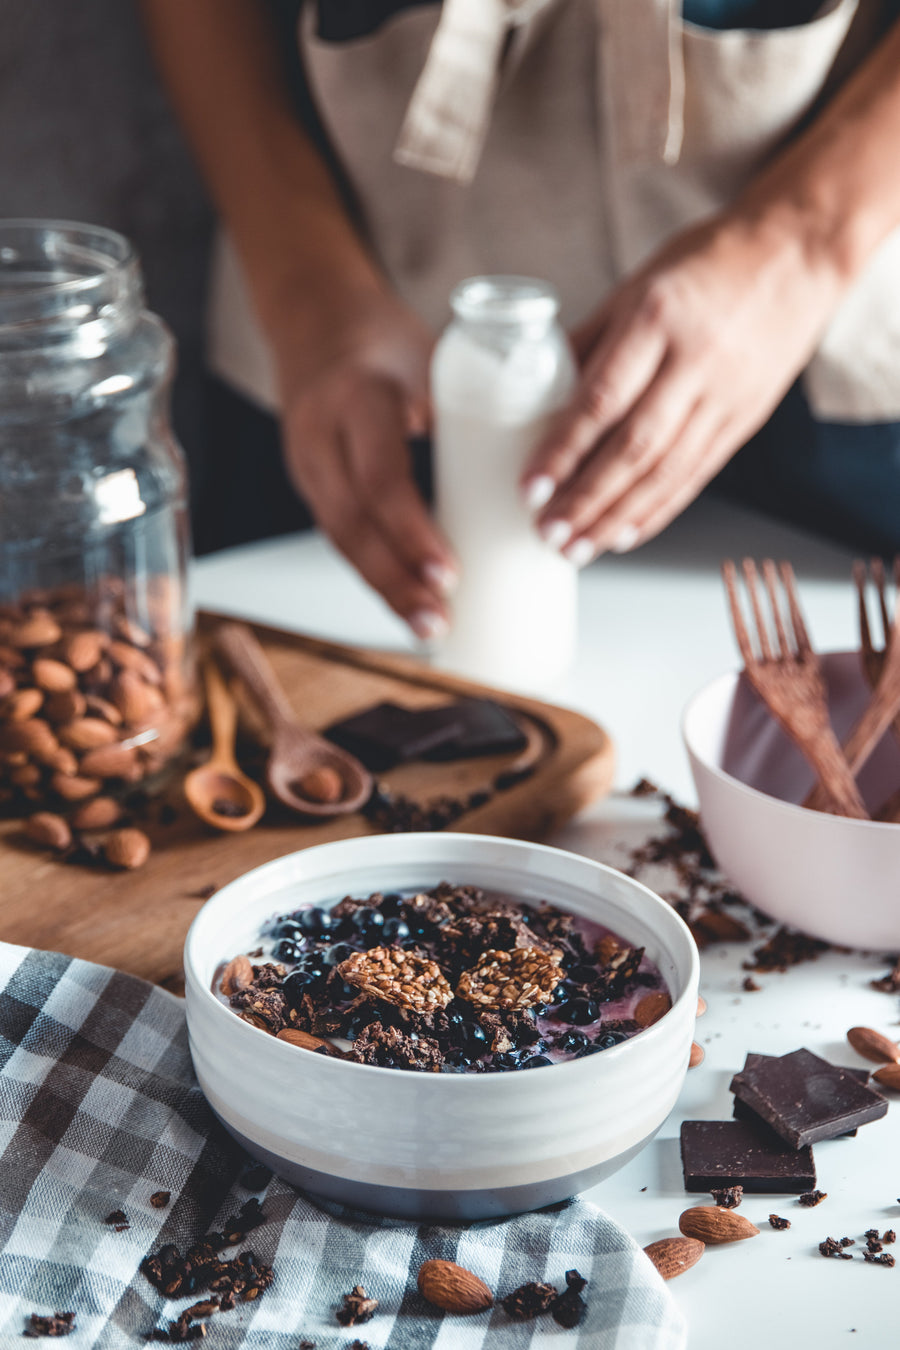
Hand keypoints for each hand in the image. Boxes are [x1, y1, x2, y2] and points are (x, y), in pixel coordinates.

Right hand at [274, 294, 456, 636]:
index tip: (448, 573)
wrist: (315, 321)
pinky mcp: (311, 486)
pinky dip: (376, 574)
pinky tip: (406, 605)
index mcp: (359, 396)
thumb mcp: (430, 360)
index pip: (380, 476)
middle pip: (352, 525)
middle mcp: (321, 434)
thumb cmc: (387, 343)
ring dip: (385, 590)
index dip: (412, 531)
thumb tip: (546, 477)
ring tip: (428, 627)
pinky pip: (341, 537)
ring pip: (341, 540)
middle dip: (397, 580)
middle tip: (440, 618)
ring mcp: (308, 464)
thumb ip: (475, 411)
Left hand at [521, 210, 846, 563]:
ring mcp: (724, 395)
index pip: (602, 399)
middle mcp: (693, 362)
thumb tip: (533, 387)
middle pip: (634, 448)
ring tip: (578, 548)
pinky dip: (658, 510)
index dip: (563, 450)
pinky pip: (695, 475)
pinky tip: (625, 534)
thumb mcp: (636, 285)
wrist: (797, 253)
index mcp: (656, 320)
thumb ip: (589, 340)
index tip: (531, 486)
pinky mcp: (743, 419)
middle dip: (586, 499)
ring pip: (666, 472)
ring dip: (617, 517)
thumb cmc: (707, 262)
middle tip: (548, 531)